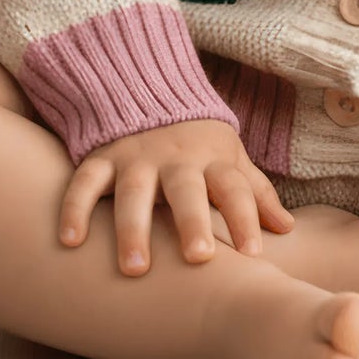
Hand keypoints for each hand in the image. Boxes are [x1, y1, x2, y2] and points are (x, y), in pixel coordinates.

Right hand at [58, 117, 294, 273]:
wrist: (148, 90)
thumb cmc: (199, 143)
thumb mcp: (231, 160)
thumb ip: (256, 194)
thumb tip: (288, 230)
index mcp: (213, 161)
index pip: (235, 188)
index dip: (247, 217)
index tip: (254, 255)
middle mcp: (175, 159)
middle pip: (186, 189)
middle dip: (193, 222)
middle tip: (199, 259)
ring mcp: (136, 157)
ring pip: (133, 192)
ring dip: (133, 228)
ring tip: (135, 268)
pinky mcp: (101, 158)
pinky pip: (85, 182)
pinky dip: (75, 208)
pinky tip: (70, 242)